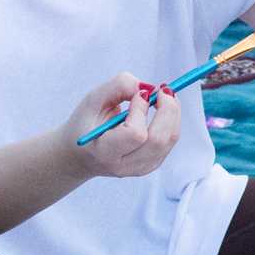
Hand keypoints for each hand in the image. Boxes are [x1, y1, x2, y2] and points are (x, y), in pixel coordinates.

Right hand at [64, 71, 180, 177]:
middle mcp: (125, 166)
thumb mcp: (93, 100)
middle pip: (159, 139)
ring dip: (173, 112)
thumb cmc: (85, 124)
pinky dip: (172, 120)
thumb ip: (118, 87)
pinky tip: (162, 109)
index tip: (140, 93)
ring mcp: (141, 168)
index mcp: (105, 153)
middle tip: (163, 89)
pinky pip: (171, 140)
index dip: (141, 110)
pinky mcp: (152, 165)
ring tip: (164, 95)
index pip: (136, 134)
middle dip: (168, 109)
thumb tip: (148, 87)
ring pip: (170, 139)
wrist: (80, 155)